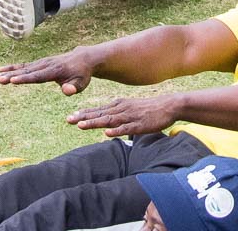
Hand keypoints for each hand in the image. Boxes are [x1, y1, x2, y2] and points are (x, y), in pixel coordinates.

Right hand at [0, 49, 96, 95]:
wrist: (82, 58)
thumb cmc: (82, 74)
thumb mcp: (82, 83)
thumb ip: (74, 88)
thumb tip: (67, 91)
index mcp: (56, 71)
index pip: (38, 76)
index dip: (25, 79)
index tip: (12, 81)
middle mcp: (47, 65)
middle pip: (27, 71)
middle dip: (12, 75)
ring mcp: (43, 62)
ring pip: (23, 68)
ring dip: (9, 72)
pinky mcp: (40, 63)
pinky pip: (25, 66)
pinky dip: (13, 68)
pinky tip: (1, 70)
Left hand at [66, 93, 183, 137]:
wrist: (168, 105)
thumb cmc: (148, 109)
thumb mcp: (130, 108)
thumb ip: (117, 115)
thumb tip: (104, 124)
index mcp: (119, 105)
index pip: (98, 110)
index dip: (84, 114)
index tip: (70, 117)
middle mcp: (122, 109)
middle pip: (100, 114)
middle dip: (84, 118)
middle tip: (69, 120)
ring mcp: (130, 116)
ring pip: (109, 120)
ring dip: (95, 123)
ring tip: (81, 125)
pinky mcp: (140, 124)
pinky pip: (126, 128)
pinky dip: (116, 130)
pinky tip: (107, 133)